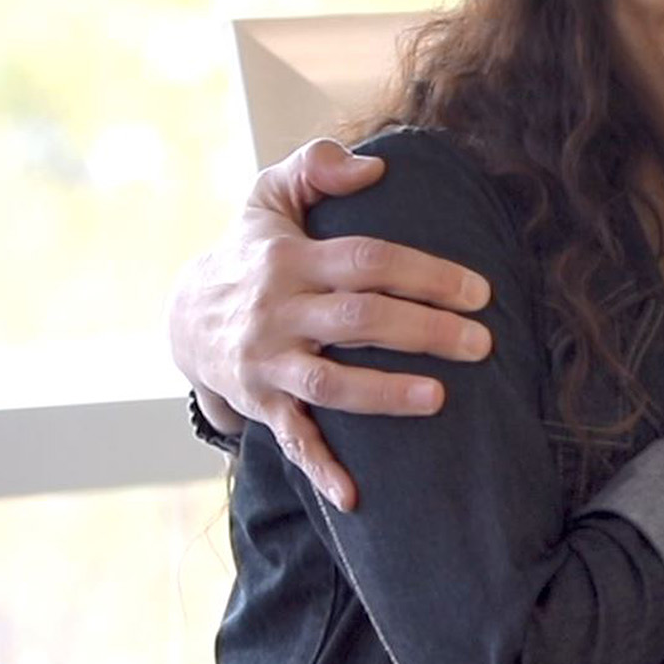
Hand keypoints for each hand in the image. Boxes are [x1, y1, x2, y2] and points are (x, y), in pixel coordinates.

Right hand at [167, 137, 493, 509]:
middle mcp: (279, 311)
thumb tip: (375, 167)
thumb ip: (315, 168)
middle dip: (424, 331)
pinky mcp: (261, 403)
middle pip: (359, 319)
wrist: (181, 315)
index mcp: (291, 259)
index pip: (368, 260)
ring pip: (330, 382)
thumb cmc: (252, 250)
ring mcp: (268, 362)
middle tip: (482, 343)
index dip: (424, 273)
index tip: (479, 291)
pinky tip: (355, 496)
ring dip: (385, 394)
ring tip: (441, 398)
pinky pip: (292, 439)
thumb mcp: (269, 197)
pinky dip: (321, 469)